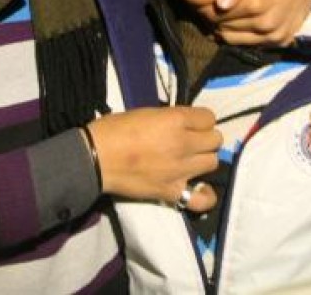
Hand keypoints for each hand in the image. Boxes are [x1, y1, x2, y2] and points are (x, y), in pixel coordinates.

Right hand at [88, 106, 220, 212]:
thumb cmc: (114, 129)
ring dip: (202, 159)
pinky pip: (202, 198)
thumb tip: (182, 124)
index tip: (190, 123)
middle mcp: (184, 143)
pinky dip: (204, 194)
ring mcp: (181, 169)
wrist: (95, 159)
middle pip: (215, 139)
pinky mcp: (172, 191)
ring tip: (188, 160)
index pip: (209, 117)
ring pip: (212, 162)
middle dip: (204, 138)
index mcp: (176, 119)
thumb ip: (169, 118)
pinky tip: (198, 187)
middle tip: (190, 141)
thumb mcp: (146, 112)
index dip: (200, 120)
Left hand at [210, 0, 310, 45]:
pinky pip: (250, 43)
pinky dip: (238, 35)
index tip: (204, 0)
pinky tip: (236, 20)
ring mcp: (277, 33)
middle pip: (229, 25)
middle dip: (215, 17)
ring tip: (221, 12)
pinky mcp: (281, 39)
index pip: (225, 12)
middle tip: (208, 7)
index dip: (210, 8)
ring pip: (237, 38)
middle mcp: (270, 21)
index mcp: (262, 0)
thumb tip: (221, 4)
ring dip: (224, 27)